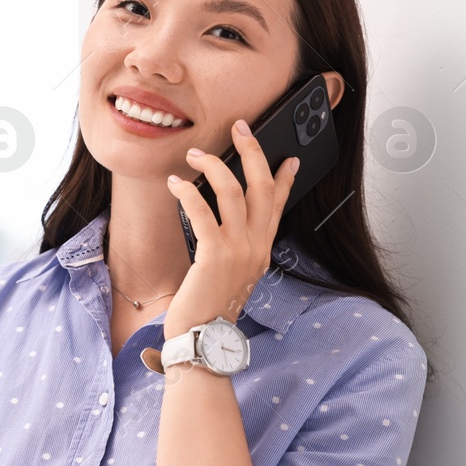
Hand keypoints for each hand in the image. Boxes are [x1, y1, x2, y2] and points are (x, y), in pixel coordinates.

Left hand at [164, 119, 299, 339]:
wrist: (202, 337)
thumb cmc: (208, 308)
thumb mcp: (230, 276)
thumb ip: (234, 251)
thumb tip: (224, 229)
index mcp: (261, 250)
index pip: (279, 205)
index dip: (284, 179)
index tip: (289, 158)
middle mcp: (255, 246)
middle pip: (262, 187)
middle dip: (253, 152)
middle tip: (241, 128)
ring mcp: (238, 249)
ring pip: (234, 192)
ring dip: (214, 166)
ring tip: (195, 155)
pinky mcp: (215, 254)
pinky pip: (203, 211)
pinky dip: (188, 192)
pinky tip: (176, 184)